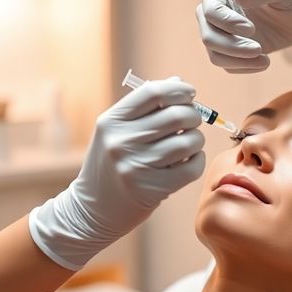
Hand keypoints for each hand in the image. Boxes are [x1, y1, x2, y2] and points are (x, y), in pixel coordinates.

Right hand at [29, 78, 205, 269]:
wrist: (94, 209)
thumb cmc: (110, 165)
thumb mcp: (116, 132)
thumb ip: (144, 107)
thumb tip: (178, 82)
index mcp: (111, 122)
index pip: (153, 93)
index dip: (178, 89)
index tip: (189, 93)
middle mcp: (121, 142)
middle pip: (175, 115)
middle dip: (193, 114)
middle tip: (193, 120)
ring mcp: (136, 167)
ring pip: (188, 141)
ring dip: (197, 138)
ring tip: (190, 142)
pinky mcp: (152, 189)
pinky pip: (191, 167)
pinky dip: (197, 160)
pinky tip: (188, 160)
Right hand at [196, 0, 291, 72]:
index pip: (209, 9)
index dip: (226, 21)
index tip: (250, 28)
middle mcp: (214, 13)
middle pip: (208, 36)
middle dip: (232, 46)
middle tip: (258, 49)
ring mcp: (220, 34)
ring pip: (215, 54)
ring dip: (238, 60)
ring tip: (265, 59)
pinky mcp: (228, 51)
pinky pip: (227, 65)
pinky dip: (245, 67)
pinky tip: (264, 61)